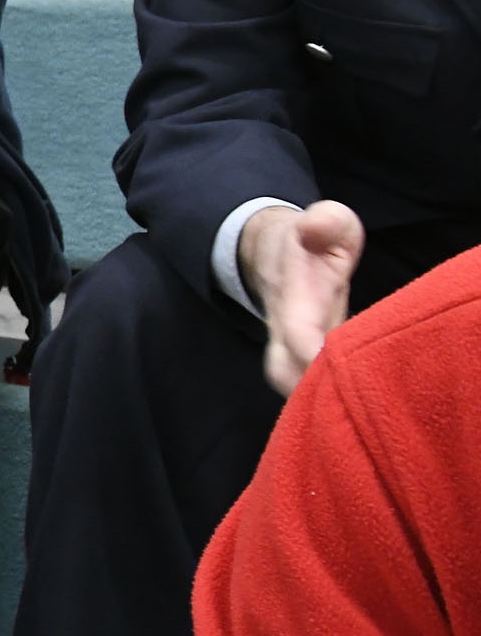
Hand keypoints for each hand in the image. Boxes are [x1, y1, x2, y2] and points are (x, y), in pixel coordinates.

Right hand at [242, 200, 364, 394]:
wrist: (278, 252)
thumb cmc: (315, 238)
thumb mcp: (325, 219)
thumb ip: (324, 220)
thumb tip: (316, 225)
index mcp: (293, 295)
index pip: (296, 331)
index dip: (312, 353)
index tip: (334, 371)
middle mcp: (285, 327)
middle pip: (282, 371)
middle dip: (308, 394)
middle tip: (352, 410)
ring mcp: (292, 344)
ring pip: (290, 382)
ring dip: (314, 401)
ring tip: (357, 416)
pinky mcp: (306, 355)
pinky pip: (308, 382)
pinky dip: (326, 398)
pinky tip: (358, 408)